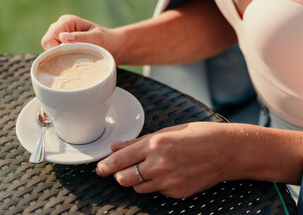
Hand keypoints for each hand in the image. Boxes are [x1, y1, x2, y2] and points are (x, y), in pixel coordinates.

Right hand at [41, 15, 124, 63]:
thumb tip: (63, 37)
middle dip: (56, 55)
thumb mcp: (97, 39)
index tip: (66, 60)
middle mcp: (61, 28)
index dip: (54, 50)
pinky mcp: (62, 47)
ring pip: (49, 51)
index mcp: (67, 21)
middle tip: (72, 62)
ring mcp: (60, 38)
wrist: (114, 48)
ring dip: (59, 59)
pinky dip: (61, 62)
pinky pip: (54, 56)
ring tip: (75, 63)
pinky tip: (71, 65)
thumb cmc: (107, 41)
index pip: (49, 38)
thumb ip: (81, 38)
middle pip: (47, 44)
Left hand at [96, 122, 236, 197]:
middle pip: (124, 179)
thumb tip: (115, 147)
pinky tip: (170, 174)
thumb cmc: (197, 135)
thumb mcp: (166, 132)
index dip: (106, 166)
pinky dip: (157, 185)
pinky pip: (157, 192)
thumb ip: (137, 142)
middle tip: (124, 169)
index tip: (100, 169)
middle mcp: (158, 164)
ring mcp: (168, 181)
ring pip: (139, 188)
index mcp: (154, 144)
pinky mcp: (177, 193)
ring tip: (152, 169)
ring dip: (139, 180)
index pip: (120, 160)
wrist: (226, 150)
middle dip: (120, 175)